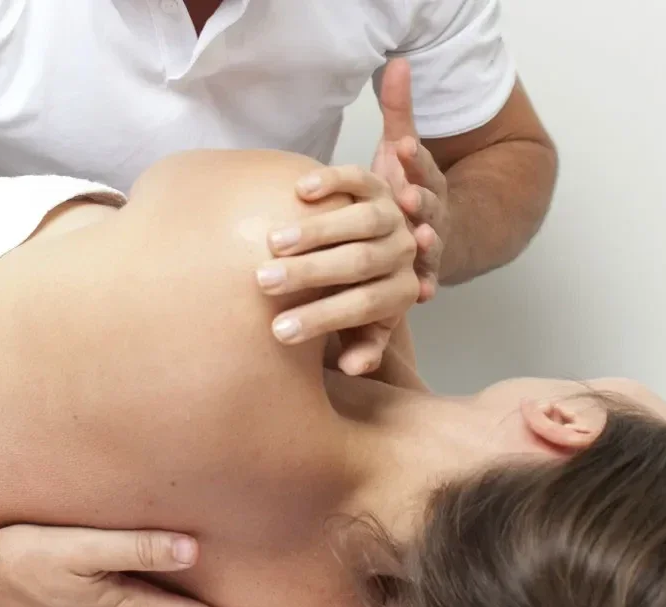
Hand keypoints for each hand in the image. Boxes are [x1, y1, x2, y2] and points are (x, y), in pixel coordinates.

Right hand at [263, 164, 418, 375]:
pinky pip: (355, 179)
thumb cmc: (358, 294)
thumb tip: (351, 368)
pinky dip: (329, 181)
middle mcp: (402, 251)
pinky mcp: (376, 184)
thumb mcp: (365, 326)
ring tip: (272, 242)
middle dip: (310, 273)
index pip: (363, 306)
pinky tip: (298, 190)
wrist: (378, 243)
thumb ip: (362, 347)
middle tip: (264, 281)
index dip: (321, 319)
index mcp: (400, 291)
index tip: (279, 331)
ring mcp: (392, 213)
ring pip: (359, 220)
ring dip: (316, 231)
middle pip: (358, 262)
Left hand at [371, 58, 450, 303]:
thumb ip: (398, 112)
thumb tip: (398, 63)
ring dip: (430, 241)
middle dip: (421, 199)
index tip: (404, 147)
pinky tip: (424, 294)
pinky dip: (427, 287)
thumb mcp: (401, 151)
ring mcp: (433, 244)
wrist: (439, 236)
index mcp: (425, 181)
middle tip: (409, 197)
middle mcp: (434, 211)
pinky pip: (428, 282)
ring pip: (433, 241)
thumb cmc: (406, 190)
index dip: (416, 158)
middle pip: (430, 203)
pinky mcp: (426, 275)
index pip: (423, 166)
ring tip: (425, 238)